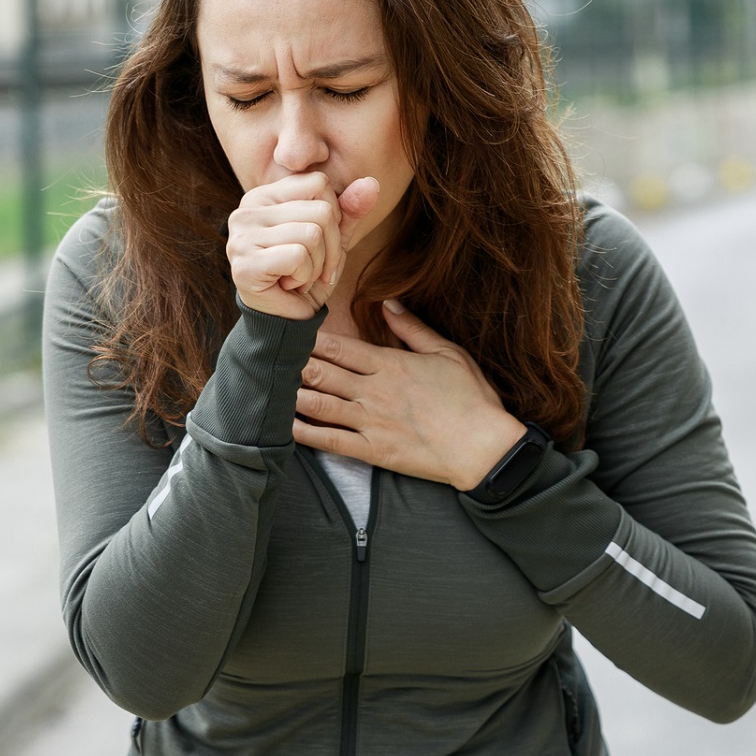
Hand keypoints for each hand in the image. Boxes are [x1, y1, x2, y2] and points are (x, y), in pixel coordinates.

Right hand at [226, 173, 380, 319]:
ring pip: (312, 234)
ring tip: (299, 276)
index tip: (321, 243)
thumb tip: (371, 183)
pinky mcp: (245, 263)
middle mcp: (247, 210)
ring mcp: (241, 236)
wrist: (284, 321)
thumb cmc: (306, 276)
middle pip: (321, 210)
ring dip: (317, 265)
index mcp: (264, 196)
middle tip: (313, 268)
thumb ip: (349, 211)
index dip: (334, 217)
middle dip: (331, 248)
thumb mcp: (333, 240)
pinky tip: (288, 285)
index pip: (319, 183)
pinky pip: (299, 256)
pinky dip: (305, 277)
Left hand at [294, 301, 527, 489]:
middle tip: (271, 358)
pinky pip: (331, 441)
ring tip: (271, 388)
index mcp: (390, 365)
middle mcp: (374, 391)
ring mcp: (371, 422)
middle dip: (293, 365)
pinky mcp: (374, 451)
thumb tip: (388, 304)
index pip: (339, 347)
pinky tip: (286, 426)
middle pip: (321, 373)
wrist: (484, 447)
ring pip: (319, 405)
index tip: (291, 332)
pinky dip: (305, 433)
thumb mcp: (448, 353)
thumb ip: (413, 328)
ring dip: (293, 395)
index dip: (310, 339)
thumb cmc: (472, 399)